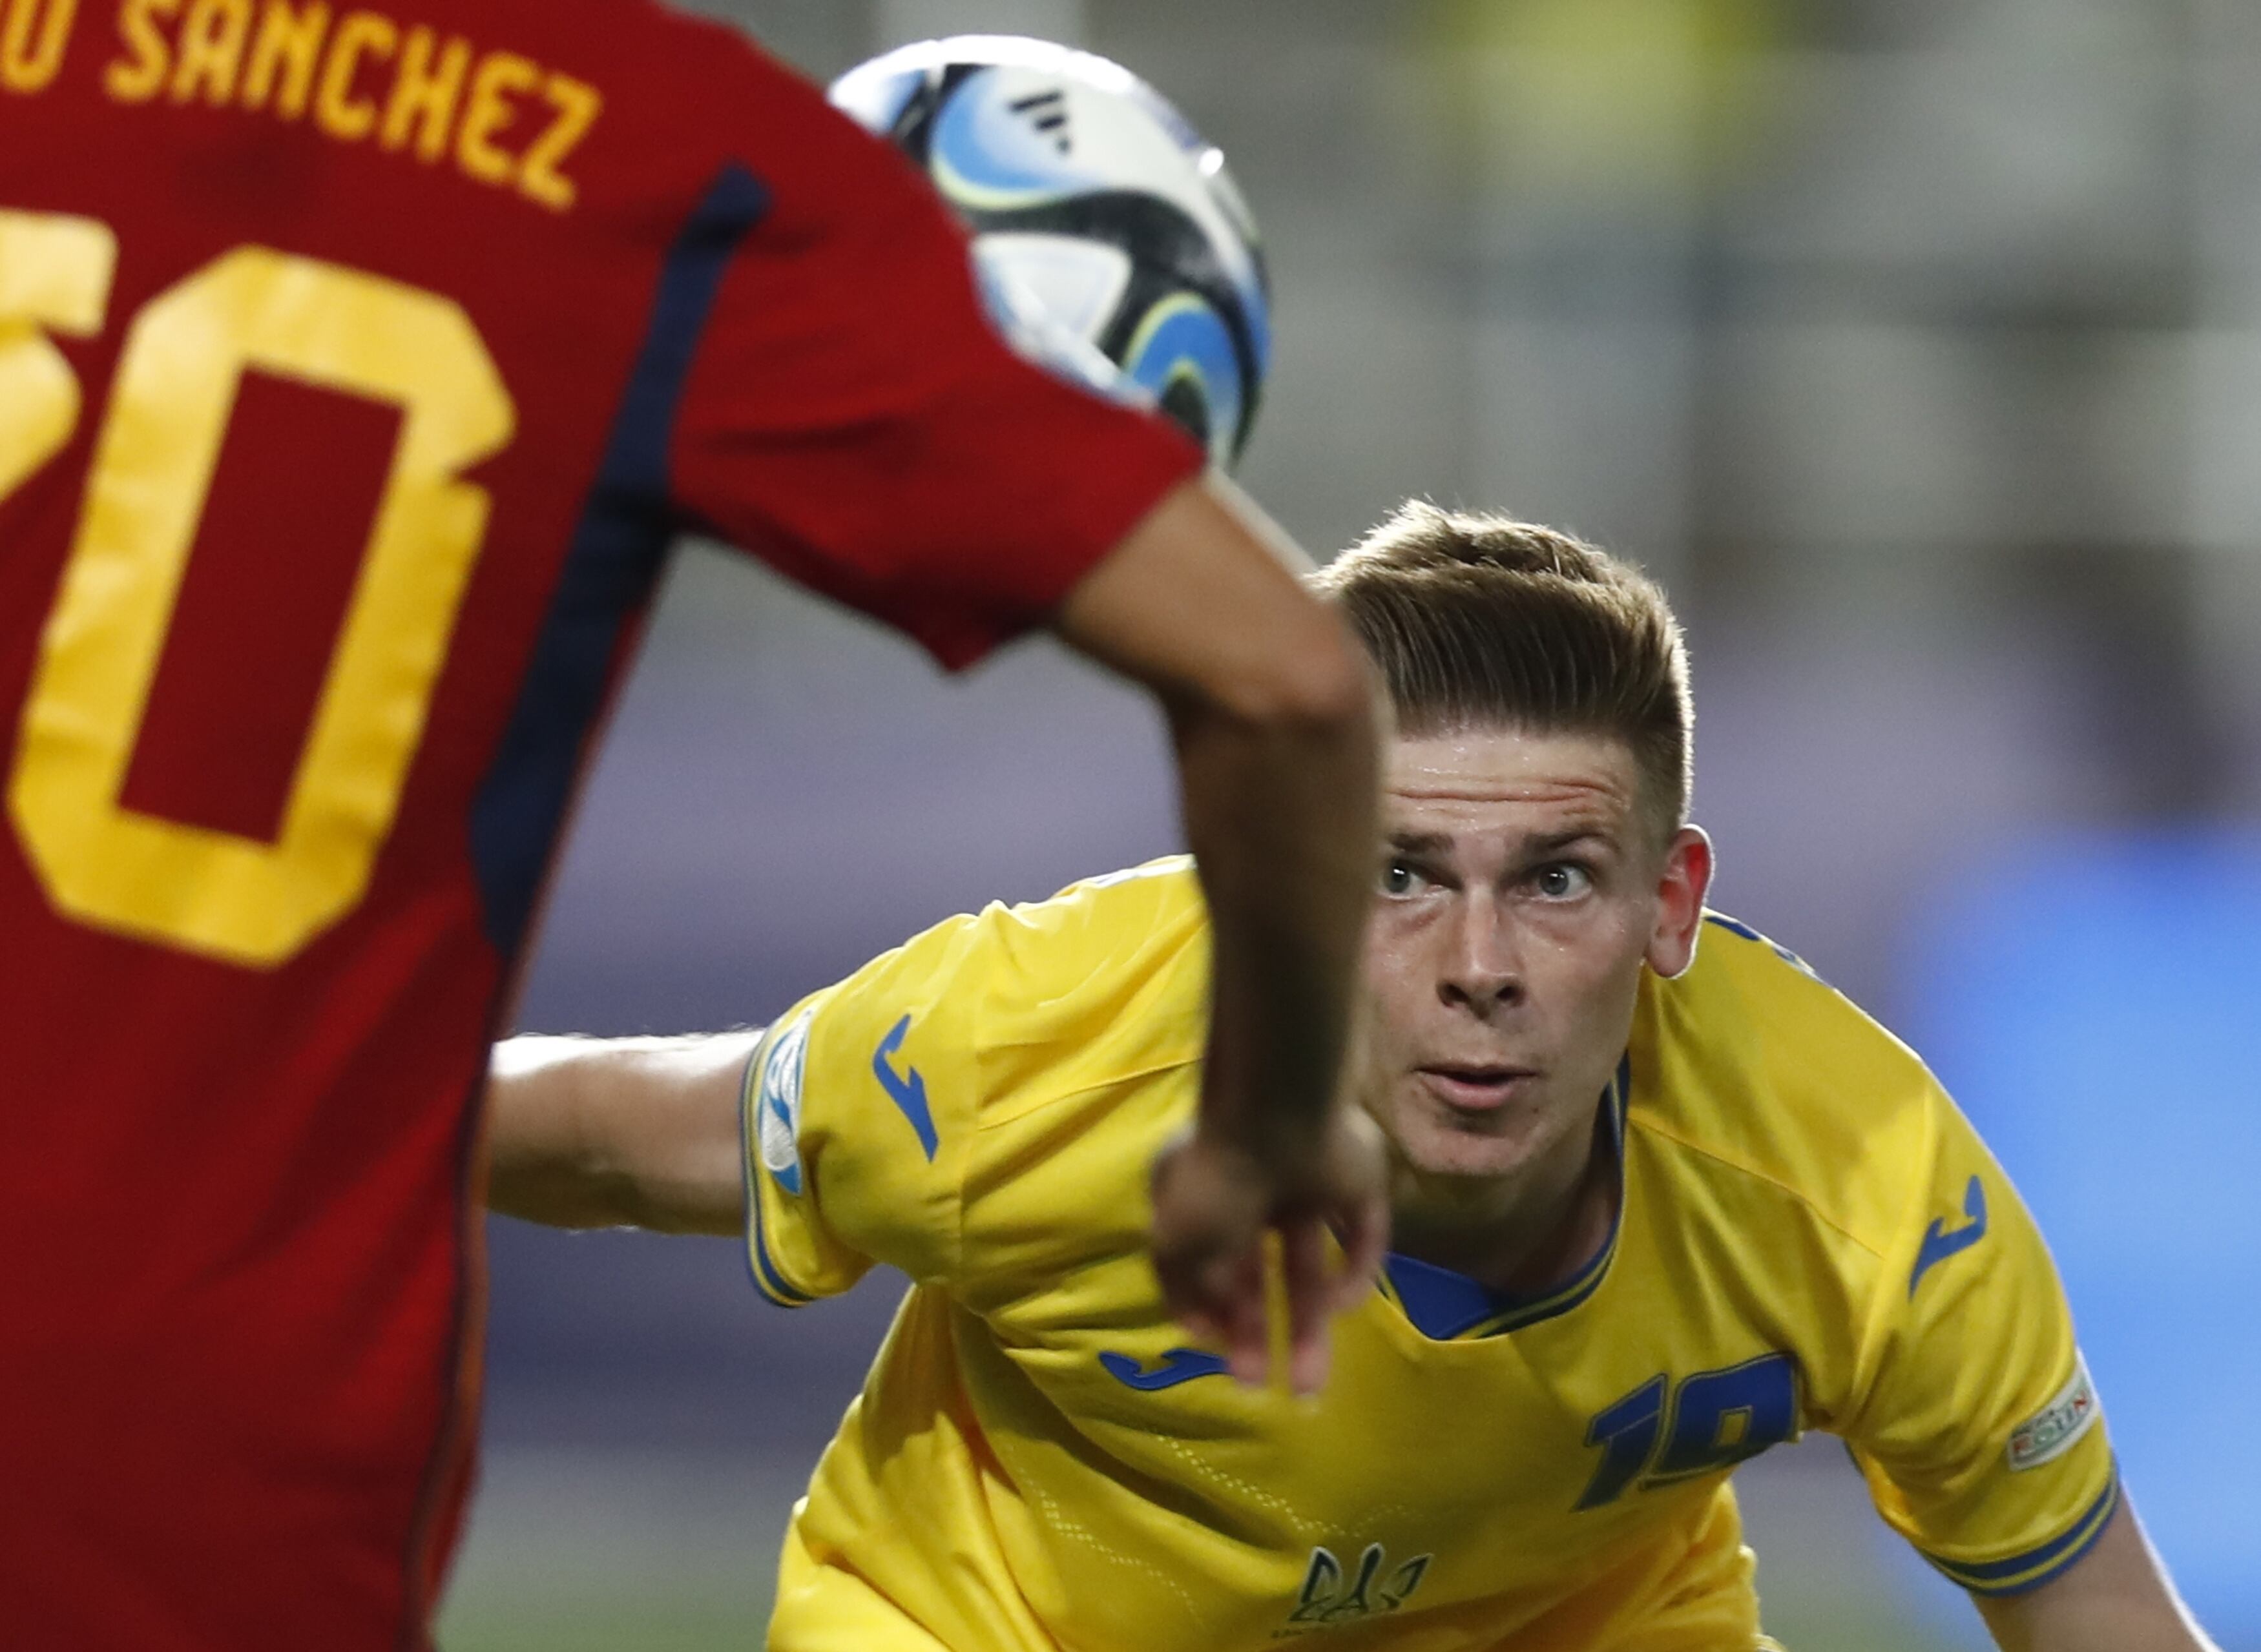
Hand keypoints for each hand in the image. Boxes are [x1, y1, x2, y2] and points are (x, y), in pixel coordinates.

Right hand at [1147, 1107, 1388, 1395]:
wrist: (1280, 1113)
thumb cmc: (1216, 1181)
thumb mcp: (1174, 1245)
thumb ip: (1183, 1292)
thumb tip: (1203, 1333)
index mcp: (1207, 1197)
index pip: (1213, 1266)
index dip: (1216, 1314)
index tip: (1219, 1357)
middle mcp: (1257, 1193)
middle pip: (1262, 1274)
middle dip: (1259, 1334)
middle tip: (1258, 1388)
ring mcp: (1309, 1186)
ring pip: (1312, 1265)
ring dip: (1310, 1327)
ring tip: (1307, 1388)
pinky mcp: (1359, 1183)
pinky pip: (1363, 1239)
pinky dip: (1355, 1274)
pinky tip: (1340, 1303)